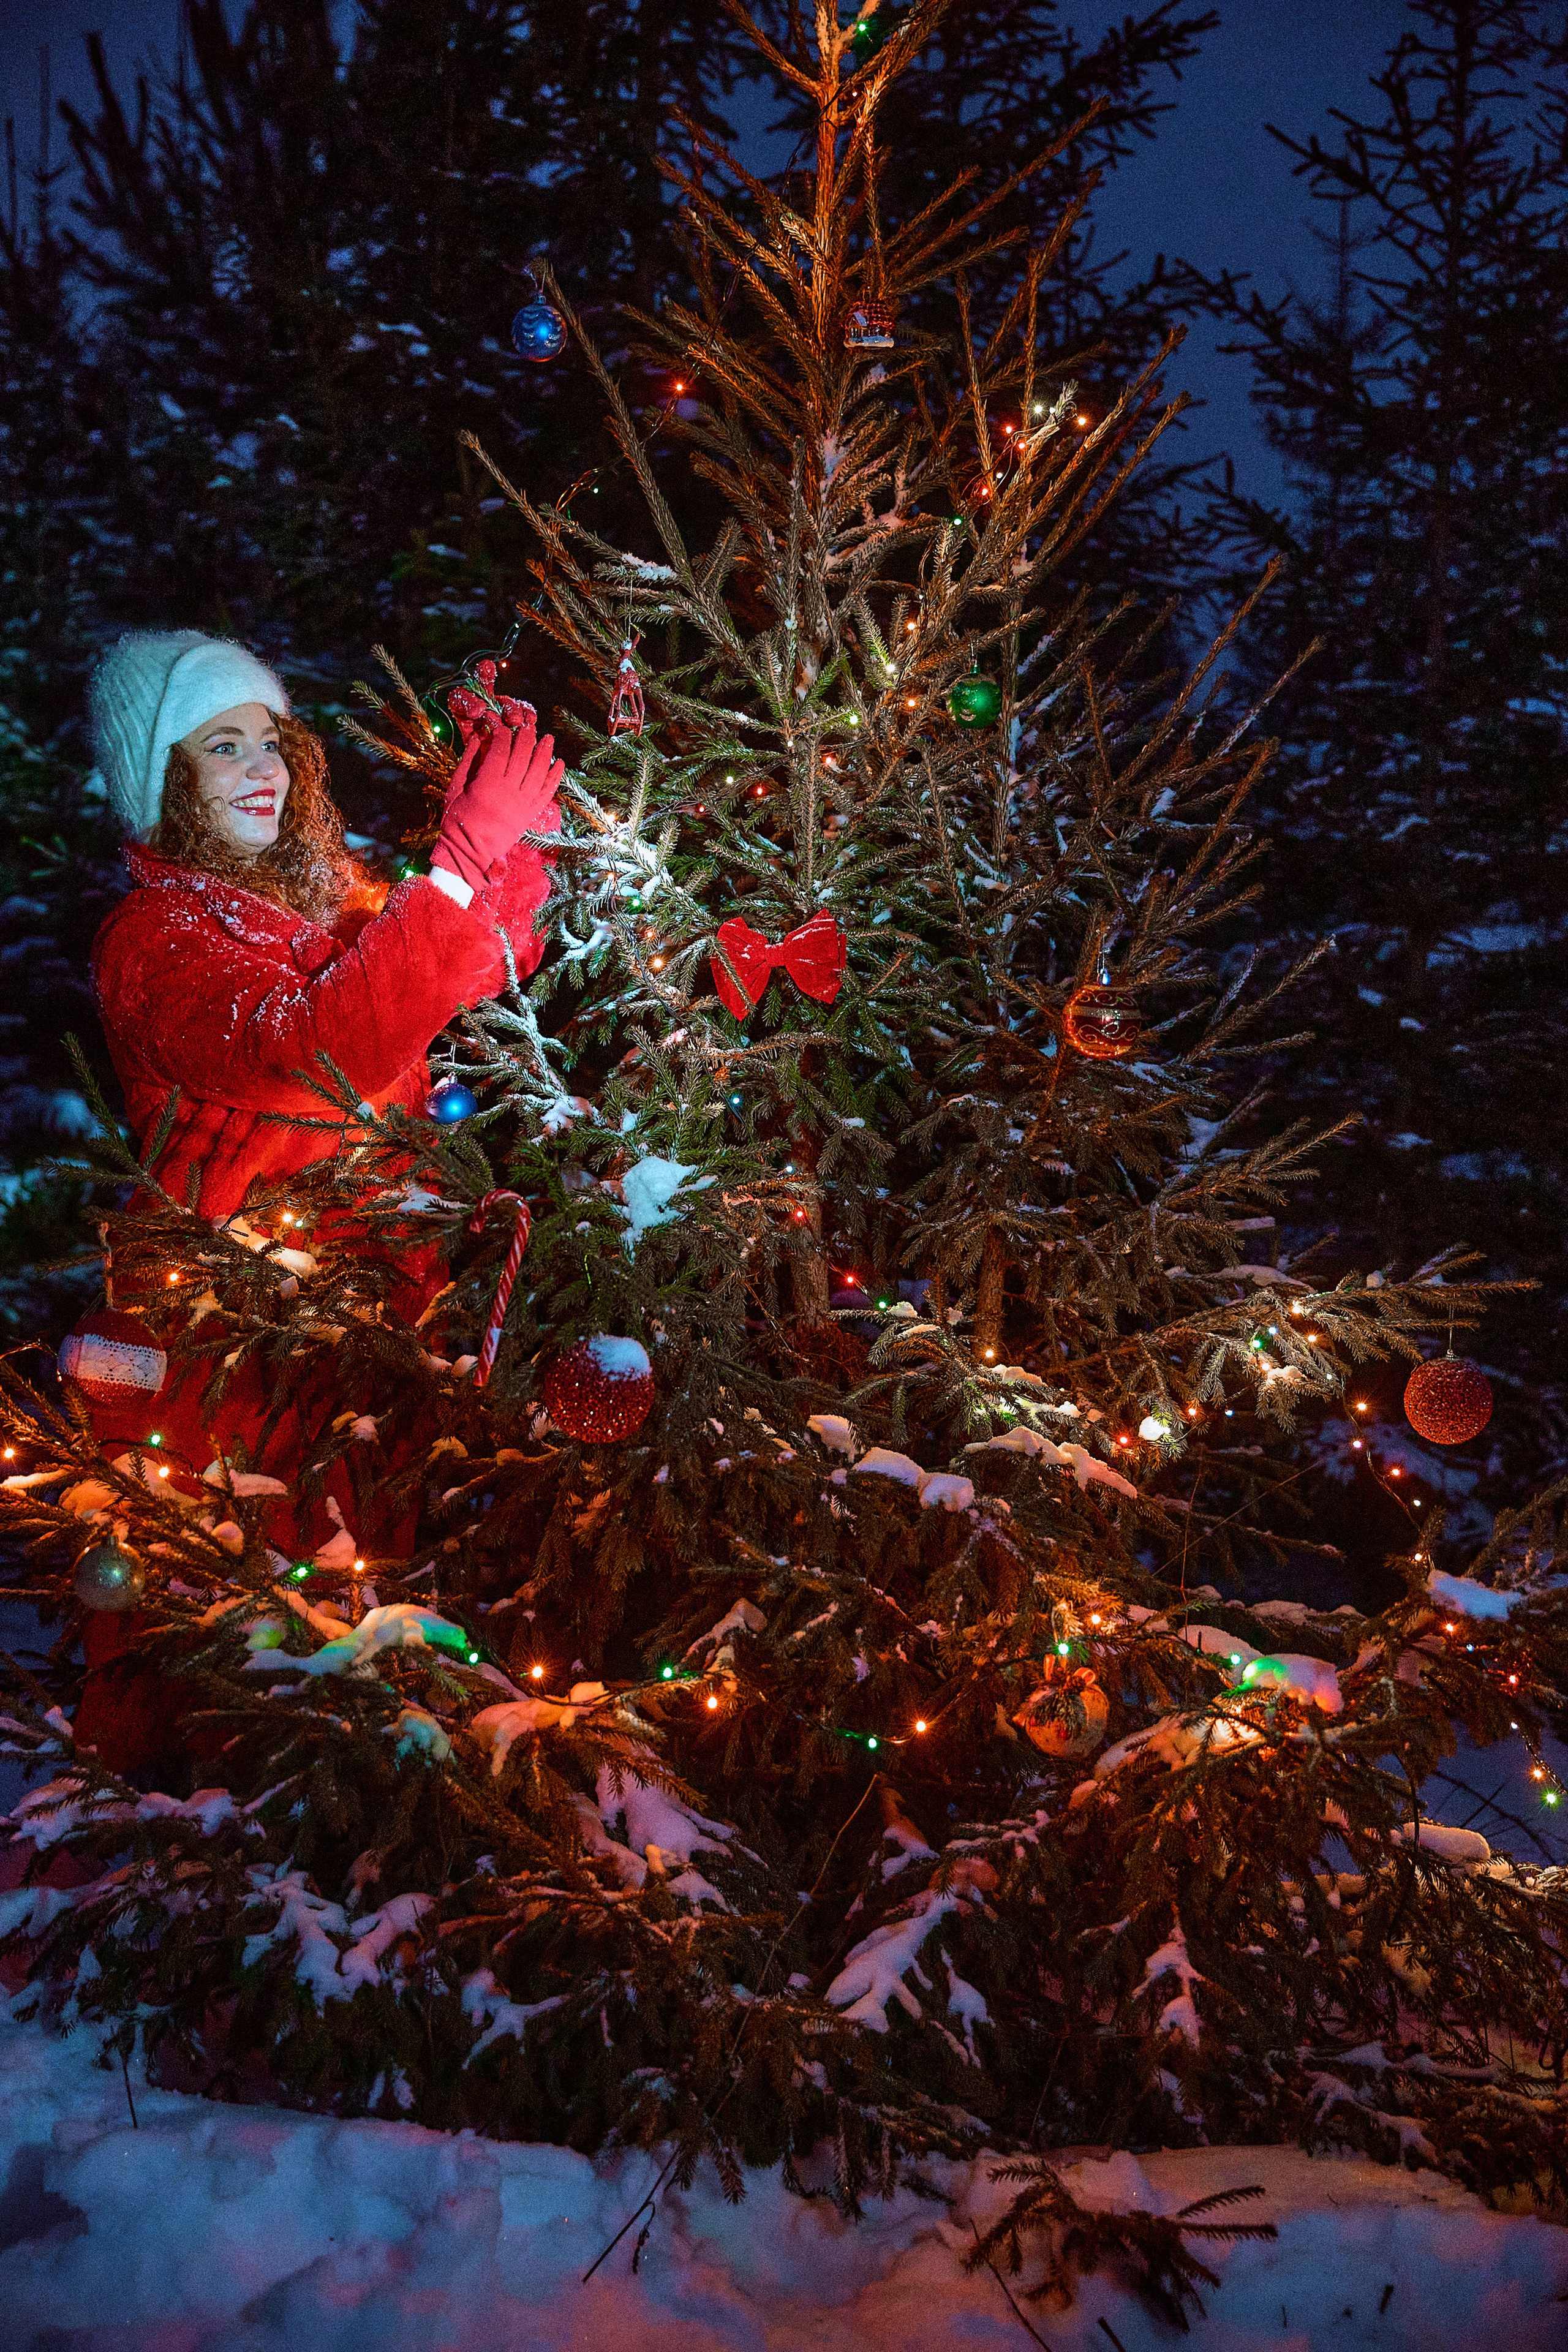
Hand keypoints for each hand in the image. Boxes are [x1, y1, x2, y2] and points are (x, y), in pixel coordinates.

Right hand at [431, 716, 563, 892]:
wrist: (469, 853)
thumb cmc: (456, 821)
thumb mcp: (455, 788)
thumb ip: (468, 761)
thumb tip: (479, 737)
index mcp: (487, 784)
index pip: (501, 750)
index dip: (503, 735)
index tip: (502, 726)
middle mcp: (508, 791)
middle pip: (522, 756)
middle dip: (526, 738)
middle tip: (528, 726)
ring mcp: (522, 803)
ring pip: (538, 772)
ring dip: (545, 753)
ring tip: (548, 738)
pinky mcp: (530, 814)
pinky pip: (546, 792)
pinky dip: (554, 777)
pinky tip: (559, 764)